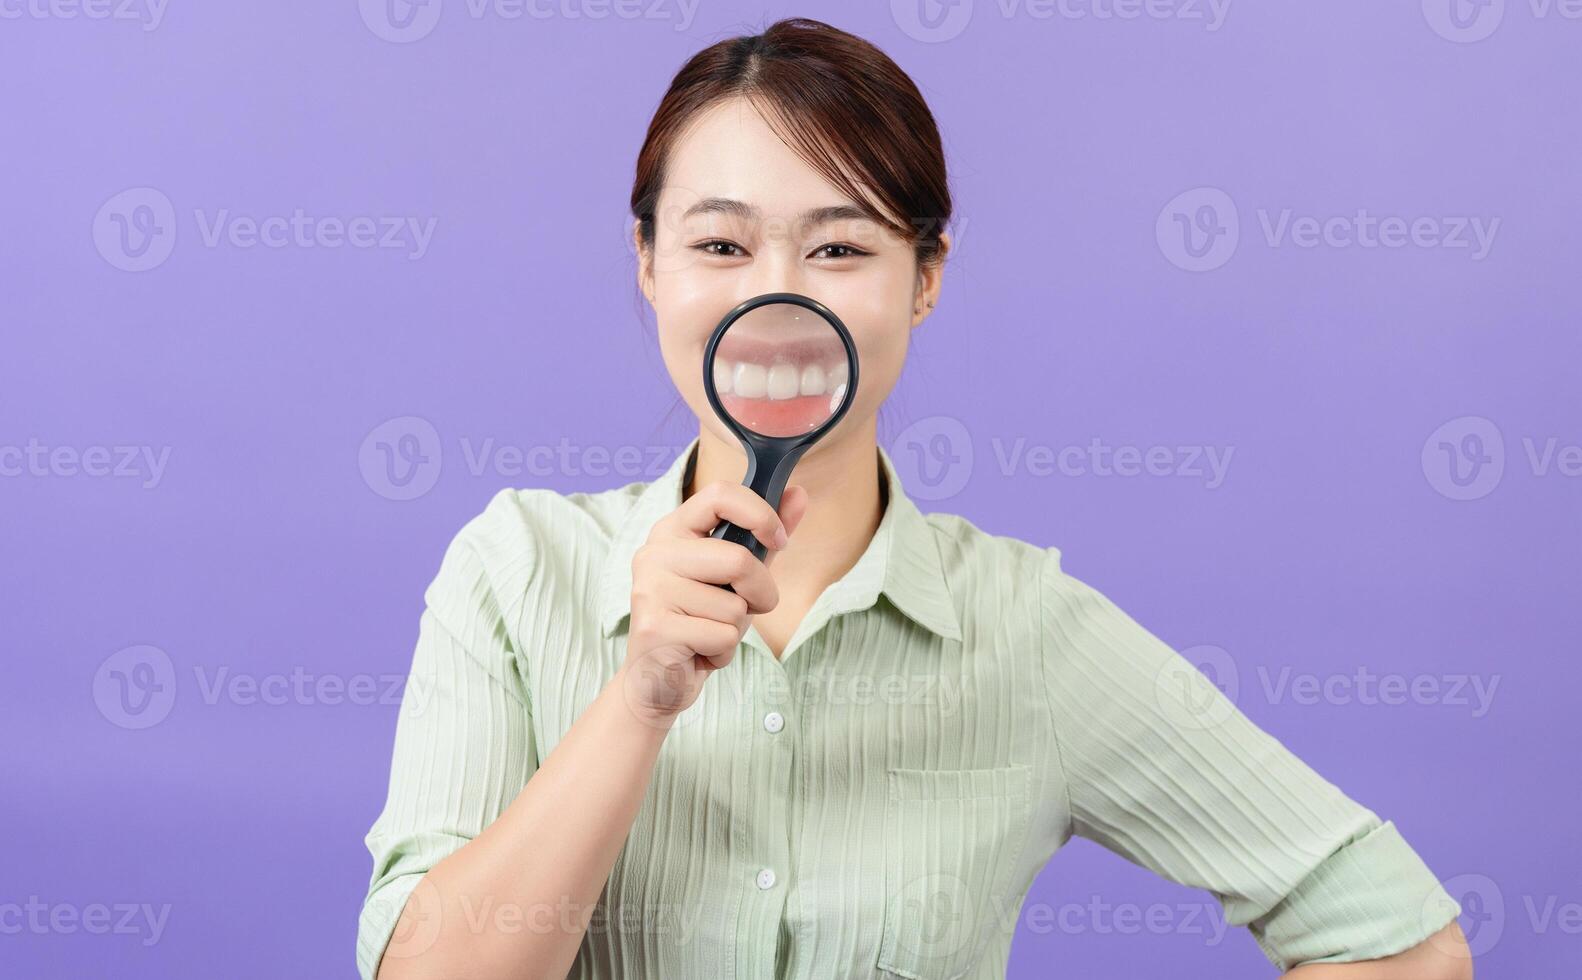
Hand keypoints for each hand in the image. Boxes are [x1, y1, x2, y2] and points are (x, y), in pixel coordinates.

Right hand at [619, 480, 810, 722]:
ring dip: (736, 629)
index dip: (760, 514)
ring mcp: (650, 589)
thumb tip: (799, 494)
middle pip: (738, 560)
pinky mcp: (654, 627)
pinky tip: (699, 652)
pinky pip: (721, 636)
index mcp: (673, 530)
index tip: (777, 539)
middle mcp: (655, 553)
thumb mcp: (738, 576)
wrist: (658, 680)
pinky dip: (724, 652)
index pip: (720, 494)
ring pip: (733, 606)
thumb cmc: (700, 621)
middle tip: (744, 609)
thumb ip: (764, 536)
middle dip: (760, 593)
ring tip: (709, 633)